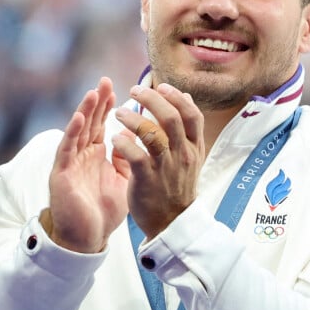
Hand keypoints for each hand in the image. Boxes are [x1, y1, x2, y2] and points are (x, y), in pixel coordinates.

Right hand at [44, 77, 130, 253]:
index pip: (102, 124)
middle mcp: (81, 154)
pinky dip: (73, 133)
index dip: (109, 107)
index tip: (119, 88)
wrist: (87, 238)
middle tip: (105, 81)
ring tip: (93, 92)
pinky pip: (67, 150)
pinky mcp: (61, 174)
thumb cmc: (103, 211)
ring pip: (77, 131)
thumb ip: (127, 157)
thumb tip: (133, 135)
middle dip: (98, 101)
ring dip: (85, 111)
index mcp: (95, 154)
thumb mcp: (122, 180)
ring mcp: (70, 163)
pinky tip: (80, 118)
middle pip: (89, 122)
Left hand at [113, 82, 203, 239]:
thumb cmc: (177, 186)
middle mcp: (182, 155)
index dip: (176, 97)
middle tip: (134, 91)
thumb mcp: (190, 156)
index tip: (161, 86)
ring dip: (133, 118)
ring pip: (152, 133)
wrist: (172, 223)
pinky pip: (135, 155)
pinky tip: (115, 139)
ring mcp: (166, 167)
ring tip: (118, 113)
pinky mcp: (147, 179)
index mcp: (194, 147)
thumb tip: (184, 96)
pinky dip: (123, 143)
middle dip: (151, 99)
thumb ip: (186, 128)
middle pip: (171, 118)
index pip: (192, 114)